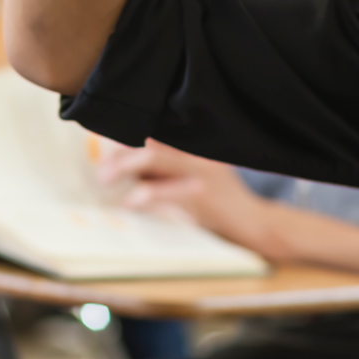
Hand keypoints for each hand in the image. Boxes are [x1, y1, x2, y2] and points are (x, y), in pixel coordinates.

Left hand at [96, 138, 277, 253]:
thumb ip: (167, 172)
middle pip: (150, 140)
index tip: (103, 143)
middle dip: (120, 154)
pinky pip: (165, 189)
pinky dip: (143, 195)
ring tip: (107, 179)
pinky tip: (131, 202)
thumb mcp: (196, 181)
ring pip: (154, 156)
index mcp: (196, 148)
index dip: (127, 136)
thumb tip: (127, 170)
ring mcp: (201, 171)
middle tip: (102, 170)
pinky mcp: (202, 194)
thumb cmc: (220, 206)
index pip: (156, 133)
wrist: (256, 225)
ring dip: (125, 166)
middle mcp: (198, 153)